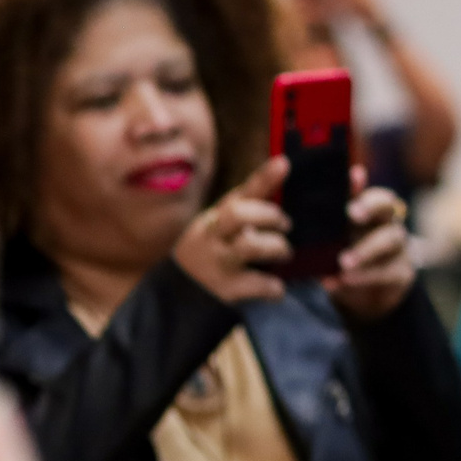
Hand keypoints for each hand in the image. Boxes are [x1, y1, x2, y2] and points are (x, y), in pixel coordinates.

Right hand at [170, 158, 290, 304]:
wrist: (176, 298)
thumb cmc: (212, 254)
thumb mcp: (220, 228)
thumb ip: (248, 210)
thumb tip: (284, 182)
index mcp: (216, 217)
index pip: (241, 193)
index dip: (263, 178)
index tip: (284, 162)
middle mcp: (212, 237)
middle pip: (238, 215)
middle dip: (269, 216)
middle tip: (285, 225)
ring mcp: (217, 263)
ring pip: (249, 246)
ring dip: (276, 248)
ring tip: (283, 254)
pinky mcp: (225, 290)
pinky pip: (260, 283)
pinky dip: (274, 287)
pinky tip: (275, 288)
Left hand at [323, 169, 413, 322]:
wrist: (364, 296)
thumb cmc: (344, 258)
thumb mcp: (332, 239)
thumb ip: (322, 219)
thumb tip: (300, 197)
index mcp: (369, 211)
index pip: (371, 191)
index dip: (363, 187)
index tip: (352, 180)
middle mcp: (387, 224)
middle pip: (388, 206)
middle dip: (371, 206)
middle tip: (352, 214)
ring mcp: (398, 248)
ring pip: (391, 240)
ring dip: (366, 250)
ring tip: (343, 263)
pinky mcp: (401, 273)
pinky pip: (388, 272)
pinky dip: (364, 277)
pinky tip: (341, 282)